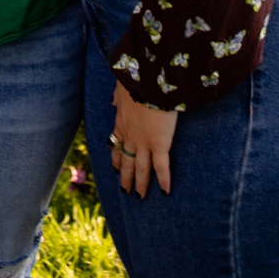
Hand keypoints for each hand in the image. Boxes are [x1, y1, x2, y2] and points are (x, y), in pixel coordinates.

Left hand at [111, 82, 177, 196]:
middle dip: (125, 177)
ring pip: (141, 169)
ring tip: (140, 196)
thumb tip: (112, 100)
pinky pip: (162, 167)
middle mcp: (130, 137)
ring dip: (140, 184)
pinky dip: (164, 180)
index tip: (114, 167)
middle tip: (125, 190)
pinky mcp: (160, 145)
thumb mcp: (122, 88)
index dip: (115, 158)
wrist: (150, 81)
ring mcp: (144, 143)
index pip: (116, 144)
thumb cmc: (138, 81)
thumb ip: (118, 96)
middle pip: (126, 162)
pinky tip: (166, 192)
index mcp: (122, 123)